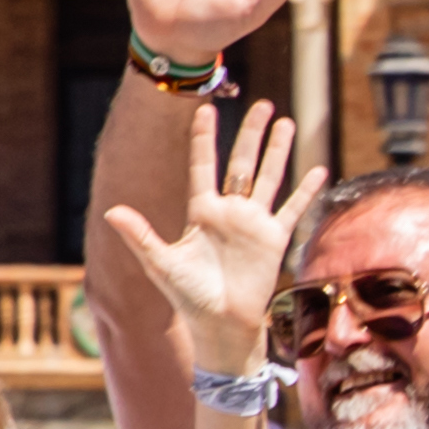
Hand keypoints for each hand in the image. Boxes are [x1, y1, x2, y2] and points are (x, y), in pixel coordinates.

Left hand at [103, 90, 316, 379]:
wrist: (221, 325)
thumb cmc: (187, 297)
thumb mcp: (161, 263)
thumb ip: (140, 235)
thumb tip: (110, 212)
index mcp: (201, 211)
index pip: (203, 165)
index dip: (204, 138)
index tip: (205, 109)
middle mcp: (229, 211)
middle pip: (242, 162)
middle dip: (252, 133)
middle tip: (262, 103)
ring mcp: (254, 223)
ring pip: (270, 177)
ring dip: (279, 150)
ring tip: (287, 122)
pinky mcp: (274, 239)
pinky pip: (293, 209)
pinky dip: (306, 190)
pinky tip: (318, 169)